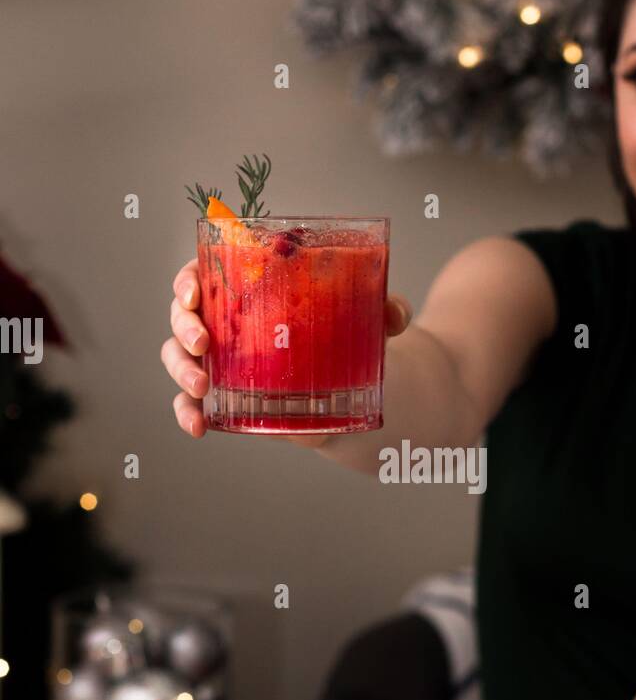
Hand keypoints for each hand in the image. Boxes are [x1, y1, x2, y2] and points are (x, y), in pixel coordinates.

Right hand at [161, 258, 412, 443]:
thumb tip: (394, 313)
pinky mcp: (225, 397)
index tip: (194, 293)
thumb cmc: (351, 333)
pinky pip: (192, 403)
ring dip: (182, 370)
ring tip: (202, 385)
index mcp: (248, 287)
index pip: (204, 272)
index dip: (189, 280)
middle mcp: (225, 320)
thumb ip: (386, 309)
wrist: (356, 381)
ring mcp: (220, 360)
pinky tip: (199, 426)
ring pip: (179, 358)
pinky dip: (188, 413)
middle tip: (204, 343)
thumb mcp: (370, 318)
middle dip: (184, 328)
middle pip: (183, 316)